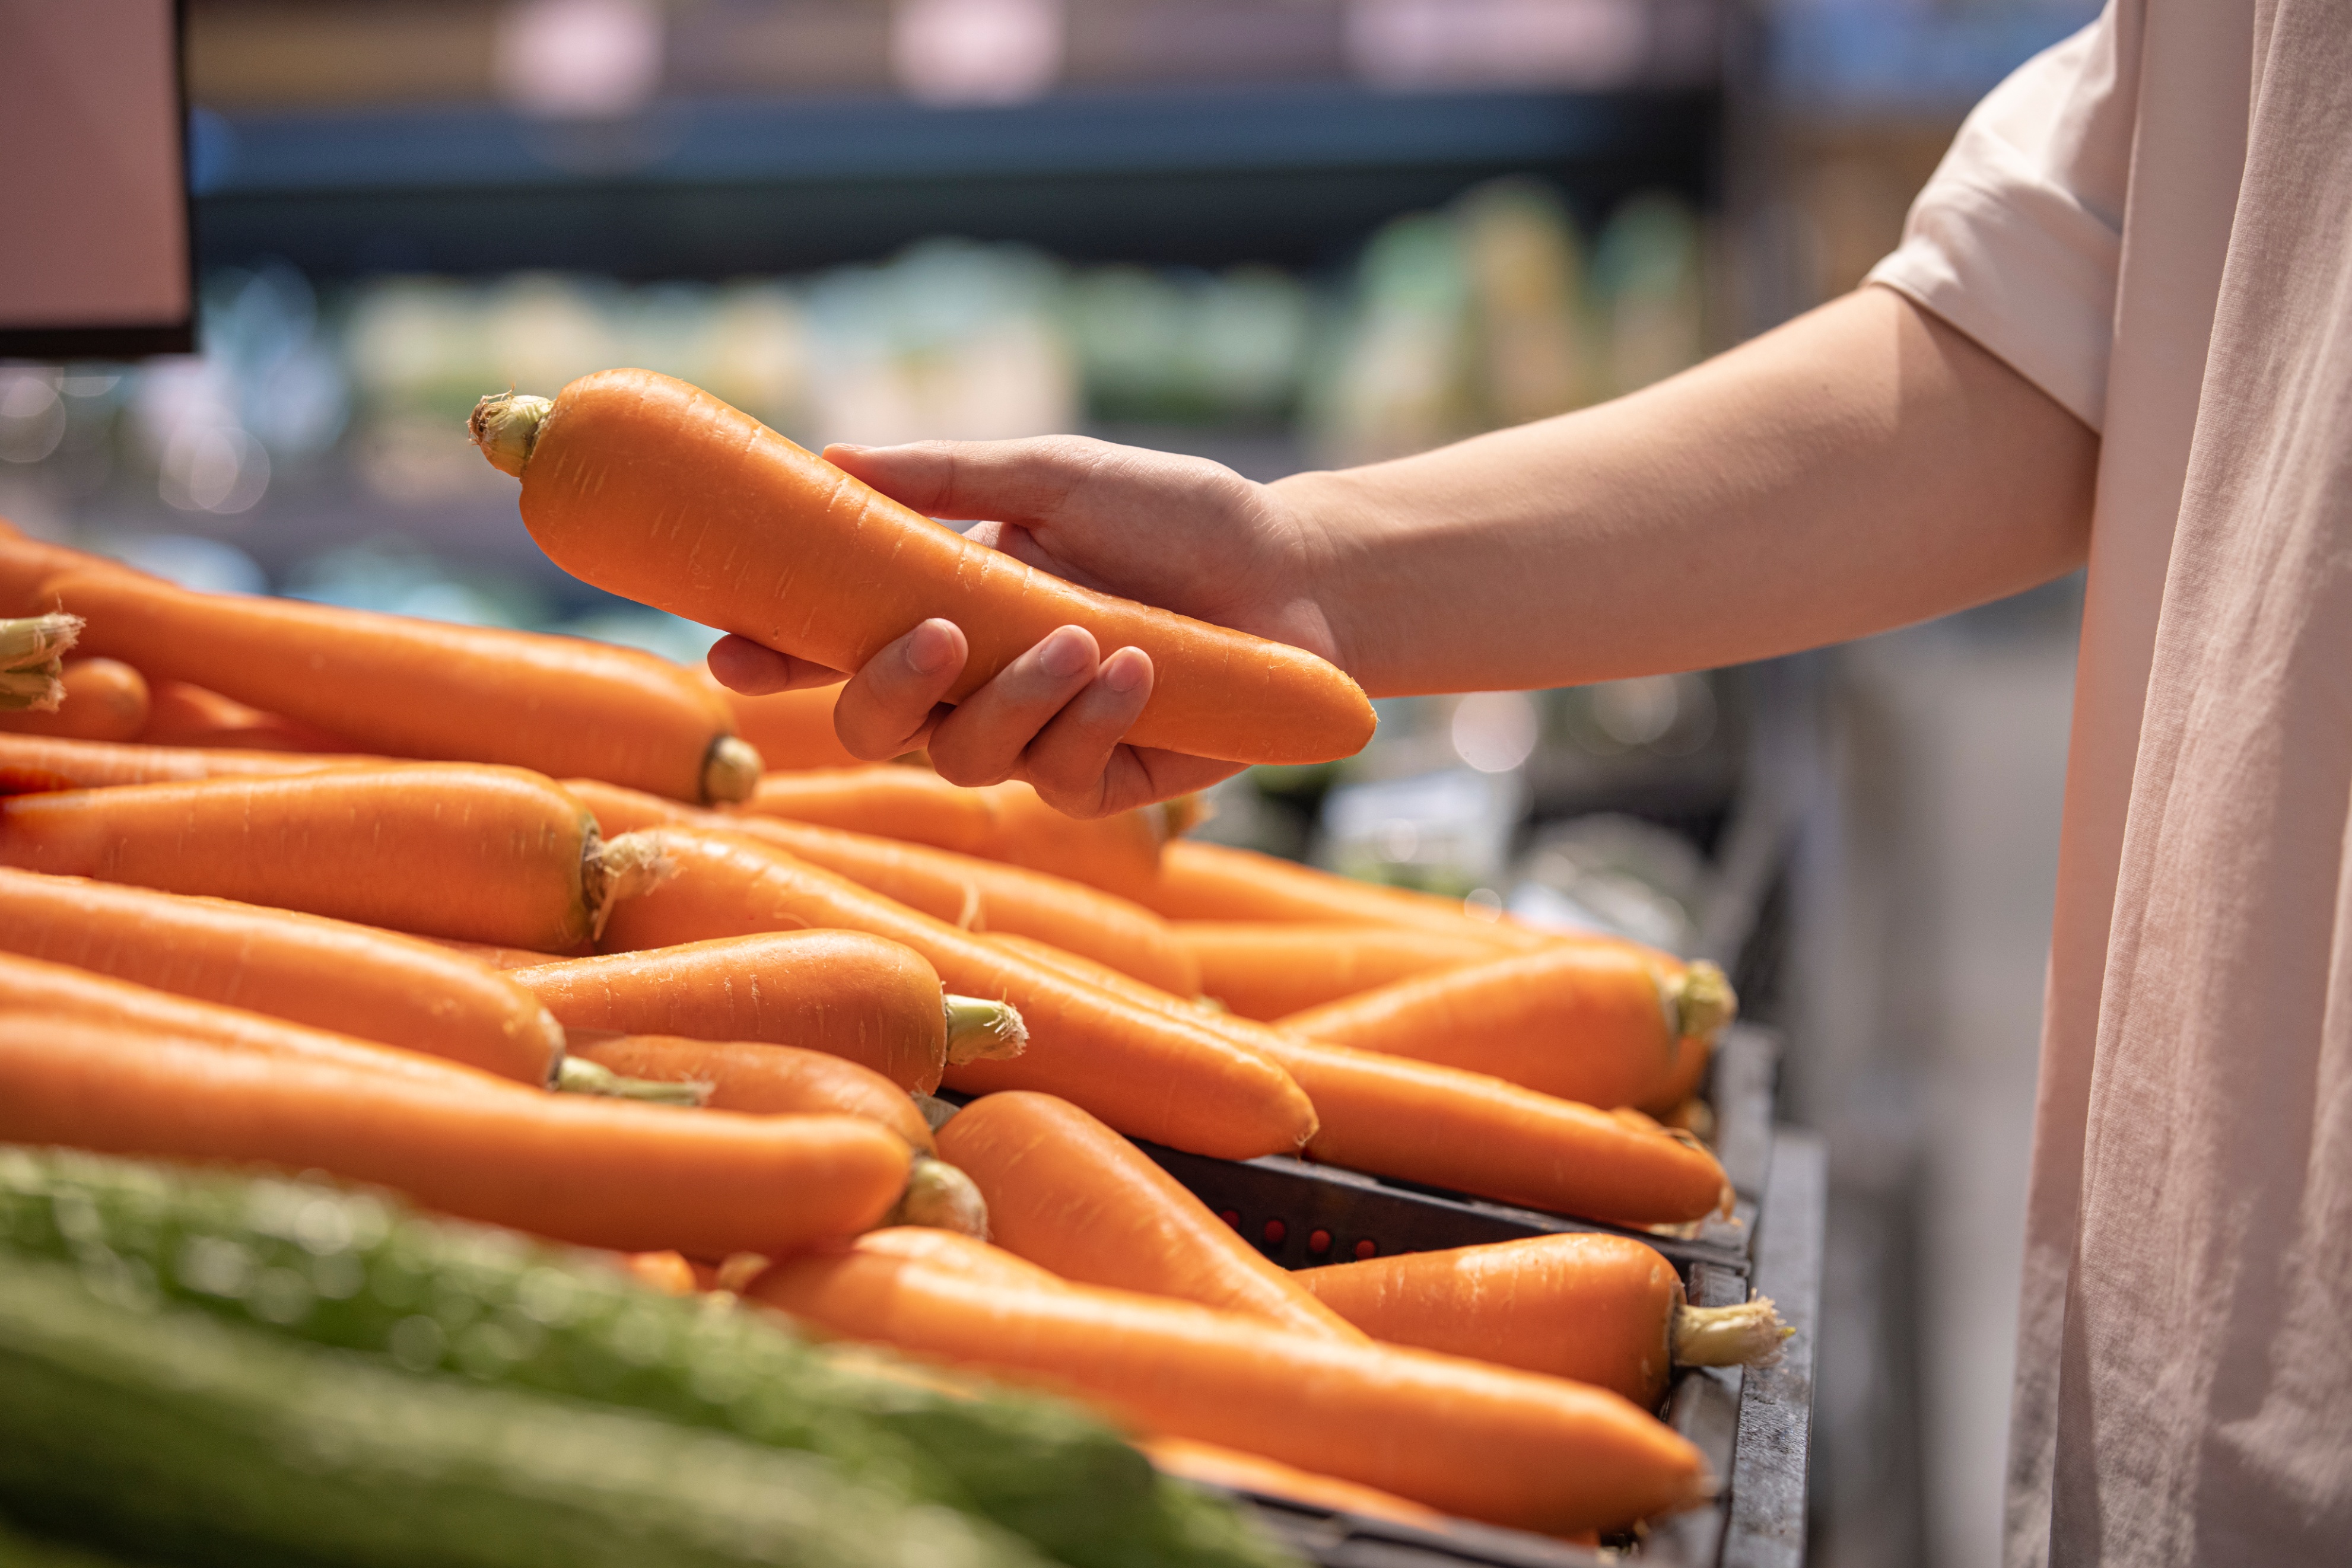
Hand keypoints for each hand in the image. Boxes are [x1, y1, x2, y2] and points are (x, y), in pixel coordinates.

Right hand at [708, 434, 1338, 817]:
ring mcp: (1035, 741)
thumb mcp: (1054, 478)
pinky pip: (1062, 780)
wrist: (1295, 574)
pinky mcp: (1104, 784)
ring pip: (967, 757)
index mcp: (944, 610)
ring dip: (1017, 695)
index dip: (772, 656)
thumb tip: (827, 461)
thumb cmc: (1175, 517)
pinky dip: (1091, 719)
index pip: (832, 646)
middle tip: (937, 632)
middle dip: (886, 689)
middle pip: (875, 726)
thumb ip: (943, 480)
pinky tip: (1134, 669)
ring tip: (1085, 633)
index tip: (729, 648)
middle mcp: (974, 685)